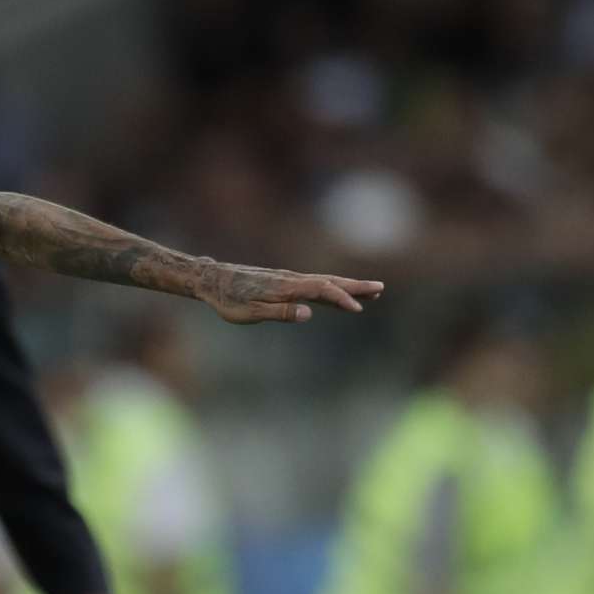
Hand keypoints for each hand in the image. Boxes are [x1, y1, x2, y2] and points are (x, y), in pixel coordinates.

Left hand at [197, 265, 383, 324]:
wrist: (213, 281)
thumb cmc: (229, 300)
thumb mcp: (251, 312)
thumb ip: (280, 312)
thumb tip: (308, 313)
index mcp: (286, 287)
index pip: (321, 290)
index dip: (341, 298)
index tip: (357, 309)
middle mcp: (291, 280)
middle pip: (329, 281)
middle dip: (355, 286)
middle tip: (380, 289)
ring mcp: (289, 280)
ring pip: (324, 282)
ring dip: (347, 286)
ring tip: (370, 292)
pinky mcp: (284, 283)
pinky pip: (313, 286)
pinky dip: (330, 289)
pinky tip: (336, 296)